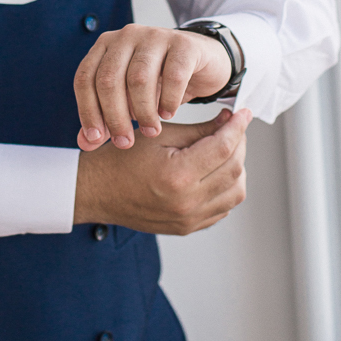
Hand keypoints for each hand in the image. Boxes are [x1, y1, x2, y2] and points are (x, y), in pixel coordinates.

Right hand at [73, 107, 249, 234]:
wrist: (97, 191)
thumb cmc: (121, 160)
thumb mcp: (158, 135)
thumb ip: (198, 130)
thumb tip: (228, 122)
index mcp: (178, 175)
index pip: (224, 147)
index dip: (238, 127)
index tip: (243, 114)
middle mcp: (187, 202)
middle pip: (235, 169)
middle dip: (239, 144)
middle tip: (233, 127)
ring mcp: (189, 219)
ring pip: (235, 192)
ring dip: (237, 168)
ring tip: (224, 150)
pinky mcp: (188, 227)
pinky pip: (222, 208)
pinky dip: (226, 188)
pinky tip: (214, 172)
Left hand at [74, 24, 231, 150]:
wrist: (201, 62)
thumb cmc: (159, 82)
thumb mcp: (129, 100)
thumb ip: (106, 118)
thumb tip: (86, 143)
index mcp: (105, 45)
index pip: (85, 78)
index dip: (88, 111)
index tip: (97, 138)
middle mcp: (126, 35)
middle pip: (109, 79)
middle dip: (114, 116)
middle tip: (125, 142)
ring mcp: (155, 36)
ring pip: (138, 78)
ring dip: (143, 111)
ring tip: (150, 131)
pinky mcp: (184, 44)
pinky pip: (173, 75)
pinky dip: (168, 99)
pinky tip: (168, 113)